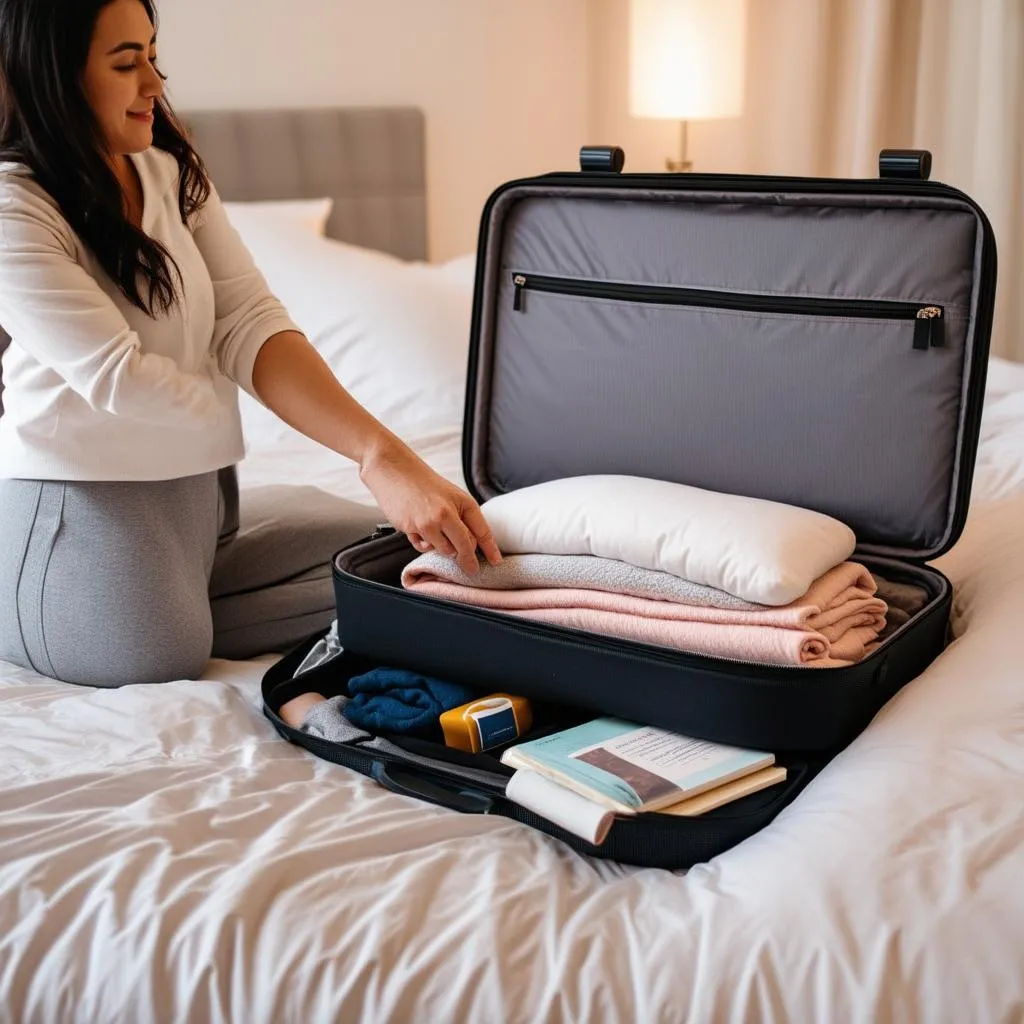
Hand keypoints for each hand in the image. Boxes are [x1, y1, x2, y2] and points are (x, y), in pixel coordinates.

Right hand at [359, 437, 501, 574]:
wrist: (393, 469)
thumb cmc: (422, 482)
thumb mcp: (450, 495)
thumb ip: (461, 517)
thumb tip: (470, 544)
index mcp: (462, 502)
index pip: (482, 530)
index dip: (491, 549)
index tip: (496, 562)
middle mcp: (447, 513)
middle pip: (465, 546)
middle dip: (467, 559)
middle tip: (471, 569)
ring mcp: (428, 523)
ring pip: (444, 551)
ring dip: (442, 547)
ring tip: (433, 530)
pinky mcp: (411, 529)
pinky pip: (422, 547)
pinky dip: (423, 543)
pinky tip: (417, 527)